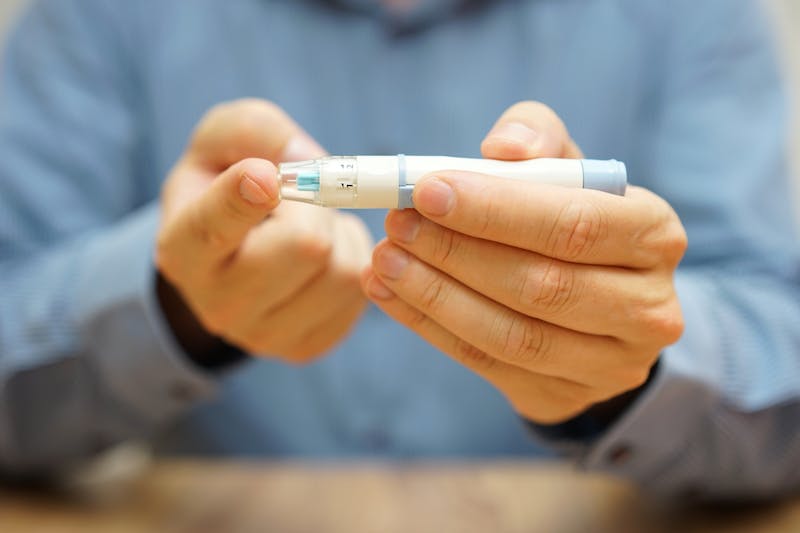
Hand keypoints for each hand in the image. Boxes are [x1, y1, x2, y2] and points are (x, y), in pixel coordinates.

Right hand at [156, 99, 371, 363]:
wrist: (229, 254)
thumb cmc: (225, 183)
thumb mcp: (223, 140)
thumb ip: (256, 130)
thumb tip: (305, 162)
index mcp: (182, 249)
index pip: (213, 228)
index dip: (243, 199)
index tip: (265, 177)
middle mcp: (216, 303)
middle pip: (306, 246)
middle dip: (318, 208)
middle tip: (304, 200)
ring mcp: (262, 335)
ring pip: (342, 271)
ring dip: (339, 235)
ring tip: (311, 228)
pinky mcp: (304, 347)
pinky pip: (359, 294)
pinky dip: (351, 261)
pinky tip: (323, 259)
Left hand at [362, 102, 686, 422]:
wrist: (598, 304)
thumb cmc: (574, 218)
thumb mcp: (568, 169)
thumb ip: (539, 140)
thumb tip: (502, 148)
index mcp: (655, 234)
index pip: (575, 224)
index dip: (497, 210)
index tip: (427, 190)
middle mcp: (648, 307)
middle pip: (543, 285)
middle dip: (457, 253)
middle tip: (397, 225)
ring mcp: (612, 364)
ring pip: (513, 335)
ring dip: (436, 296)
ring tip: (384, 260)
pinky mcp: (566, 396)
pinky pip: (488, 364)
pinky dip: (430, 327)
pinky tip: (389, 294)